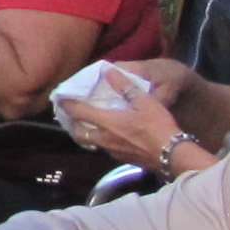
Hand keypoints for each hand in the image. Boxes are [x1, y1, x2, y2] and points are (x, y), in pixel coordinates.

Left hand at [54, 70, 180, 165]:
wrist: (171, 154)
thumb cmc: (157, 125)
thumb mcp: (144, 100)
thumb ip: (125, 86)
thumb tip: (108, 71)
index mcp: (107, 122)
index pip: (79, 112)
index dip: (66, 104)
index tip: (59, 98)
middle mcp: (104, 139)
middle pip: (79, 133)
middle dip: (71, 124)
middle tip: (69, 115)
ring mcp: (112, 151)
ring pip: (90, 143)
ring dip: (84, 133)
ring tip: (85, 123)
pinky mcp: (121, 158)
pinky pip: (104, 148)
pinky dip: (99, 140)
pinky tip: (107, 134)